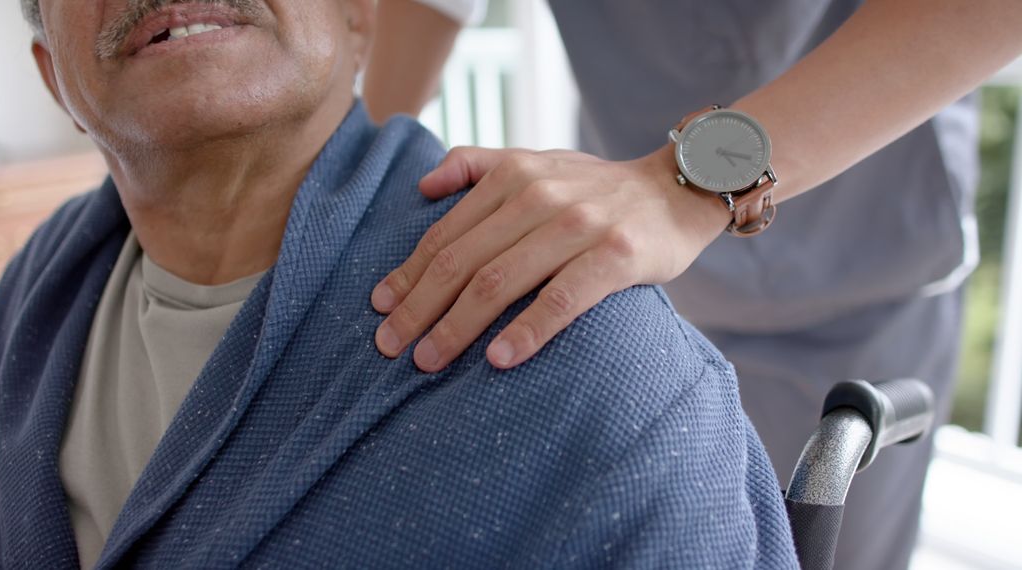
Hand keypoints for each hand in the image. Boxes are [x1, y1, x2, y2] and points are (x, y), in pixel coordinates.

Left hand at [371, 146, 729, 371]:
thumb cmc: (597, 188)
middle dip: (419, 307)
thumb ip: (478, 165)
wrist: (679, 189)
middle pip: (463, 261)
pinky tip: (498, 359)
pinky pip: (562, 300)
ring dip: (457, 326)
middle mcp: (541, 196)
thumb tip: (423, 185)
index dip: (408, 272)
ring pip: (501, 282)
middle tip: (390, 346)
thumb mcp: (538, 161)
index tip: (380, 308)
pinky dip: (526, 330)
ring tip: (428, 361)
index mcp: (514, 176)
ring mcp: (579, 226)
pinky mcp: (617, 257)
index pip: (447, 233)